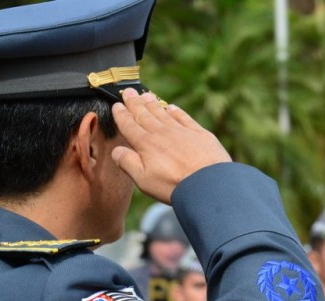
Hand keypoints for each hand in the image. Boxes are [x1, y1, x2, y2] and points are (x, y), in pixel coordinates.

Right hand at [111, 88, 231, 202]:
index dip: (122, 115)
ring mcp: (182, 131)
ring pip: (163, 114)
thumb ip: (128, 163)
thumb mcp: (144, 180)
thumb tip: (116, 151)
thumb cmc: (174, 185)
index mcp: (146, 144)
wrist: (208, 183)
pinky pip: (184, 118)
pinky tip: (172, 107)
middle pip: (145, 115)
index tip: (117, 105)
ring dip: (153, 104)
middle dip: (135, 103)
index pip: (130, 126)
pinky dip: (176, 111)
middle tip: (129, 92)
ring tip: (146, 95)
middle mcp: (162, 133)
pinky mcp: (200, 134)